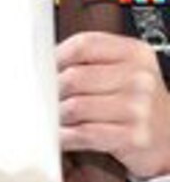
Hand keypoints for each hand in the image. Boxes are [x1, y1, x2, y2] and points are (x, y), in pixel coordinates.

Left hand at [57, 31, 169, 180]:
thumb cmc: (137, 103)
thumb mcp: (124, 70)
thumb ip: (89, 60)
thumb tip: (40, 62)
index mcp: (135, 53)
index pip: (82, 44)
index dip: (55, 56)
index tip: (43, 68)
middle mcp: (140, 79)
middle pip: (73, 78)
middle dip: (52, 91)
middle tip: (45, 98)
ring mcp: (139, 109)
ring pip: (74, 107)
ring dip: (57, 116)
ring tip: (55, 117)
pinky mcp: (133, 137)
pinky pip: (83, 134)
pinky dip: (65, 136)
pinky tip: (62, 135)